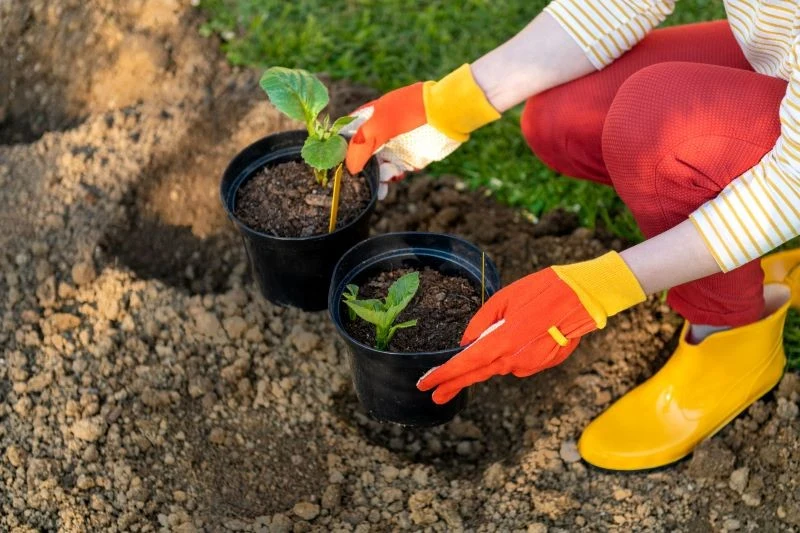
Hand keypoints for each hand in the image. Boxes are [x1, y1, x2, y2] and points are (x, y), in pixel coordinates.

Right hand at [341, 64, 499, 198]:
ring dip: (372, 180)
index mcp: (368, 119)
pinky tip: (384, 190)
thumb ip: (362, 147)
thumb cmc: (412, 111)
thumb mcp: (380, 125)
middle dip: (356, 172)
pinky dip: (386, 183)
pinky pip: (391, 175)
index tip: (333, 170)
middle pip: (360, 157)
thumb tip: (351, 170)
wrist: (447, 114)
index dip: (338, 152)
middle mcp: (378, 134)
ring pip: (374, 169)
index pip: (346, 137)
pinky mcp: (406, 160)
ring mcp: (392, 147)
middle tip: (352, 187)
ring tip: (375, 189)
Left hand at [417, 252, 646, 403]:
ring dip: (493, 356)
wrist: (583, 298)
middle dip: (454, 384)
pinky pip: (518, 361)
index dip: (443, 376)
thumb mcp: (504, 298)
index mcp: (501, 342)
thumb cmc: (542, 291)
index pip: (465, 365)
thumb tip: (467, 342)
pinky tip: (528, 332)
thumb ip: (482, 322)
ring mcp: (529, 365)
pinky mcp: (542, 365)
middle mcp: (513, 360)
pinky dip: (514, 351)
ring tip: (510, 328)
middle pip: (477, 375)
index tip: (426, 385)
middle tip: (435, 394)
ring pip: (500, 364)